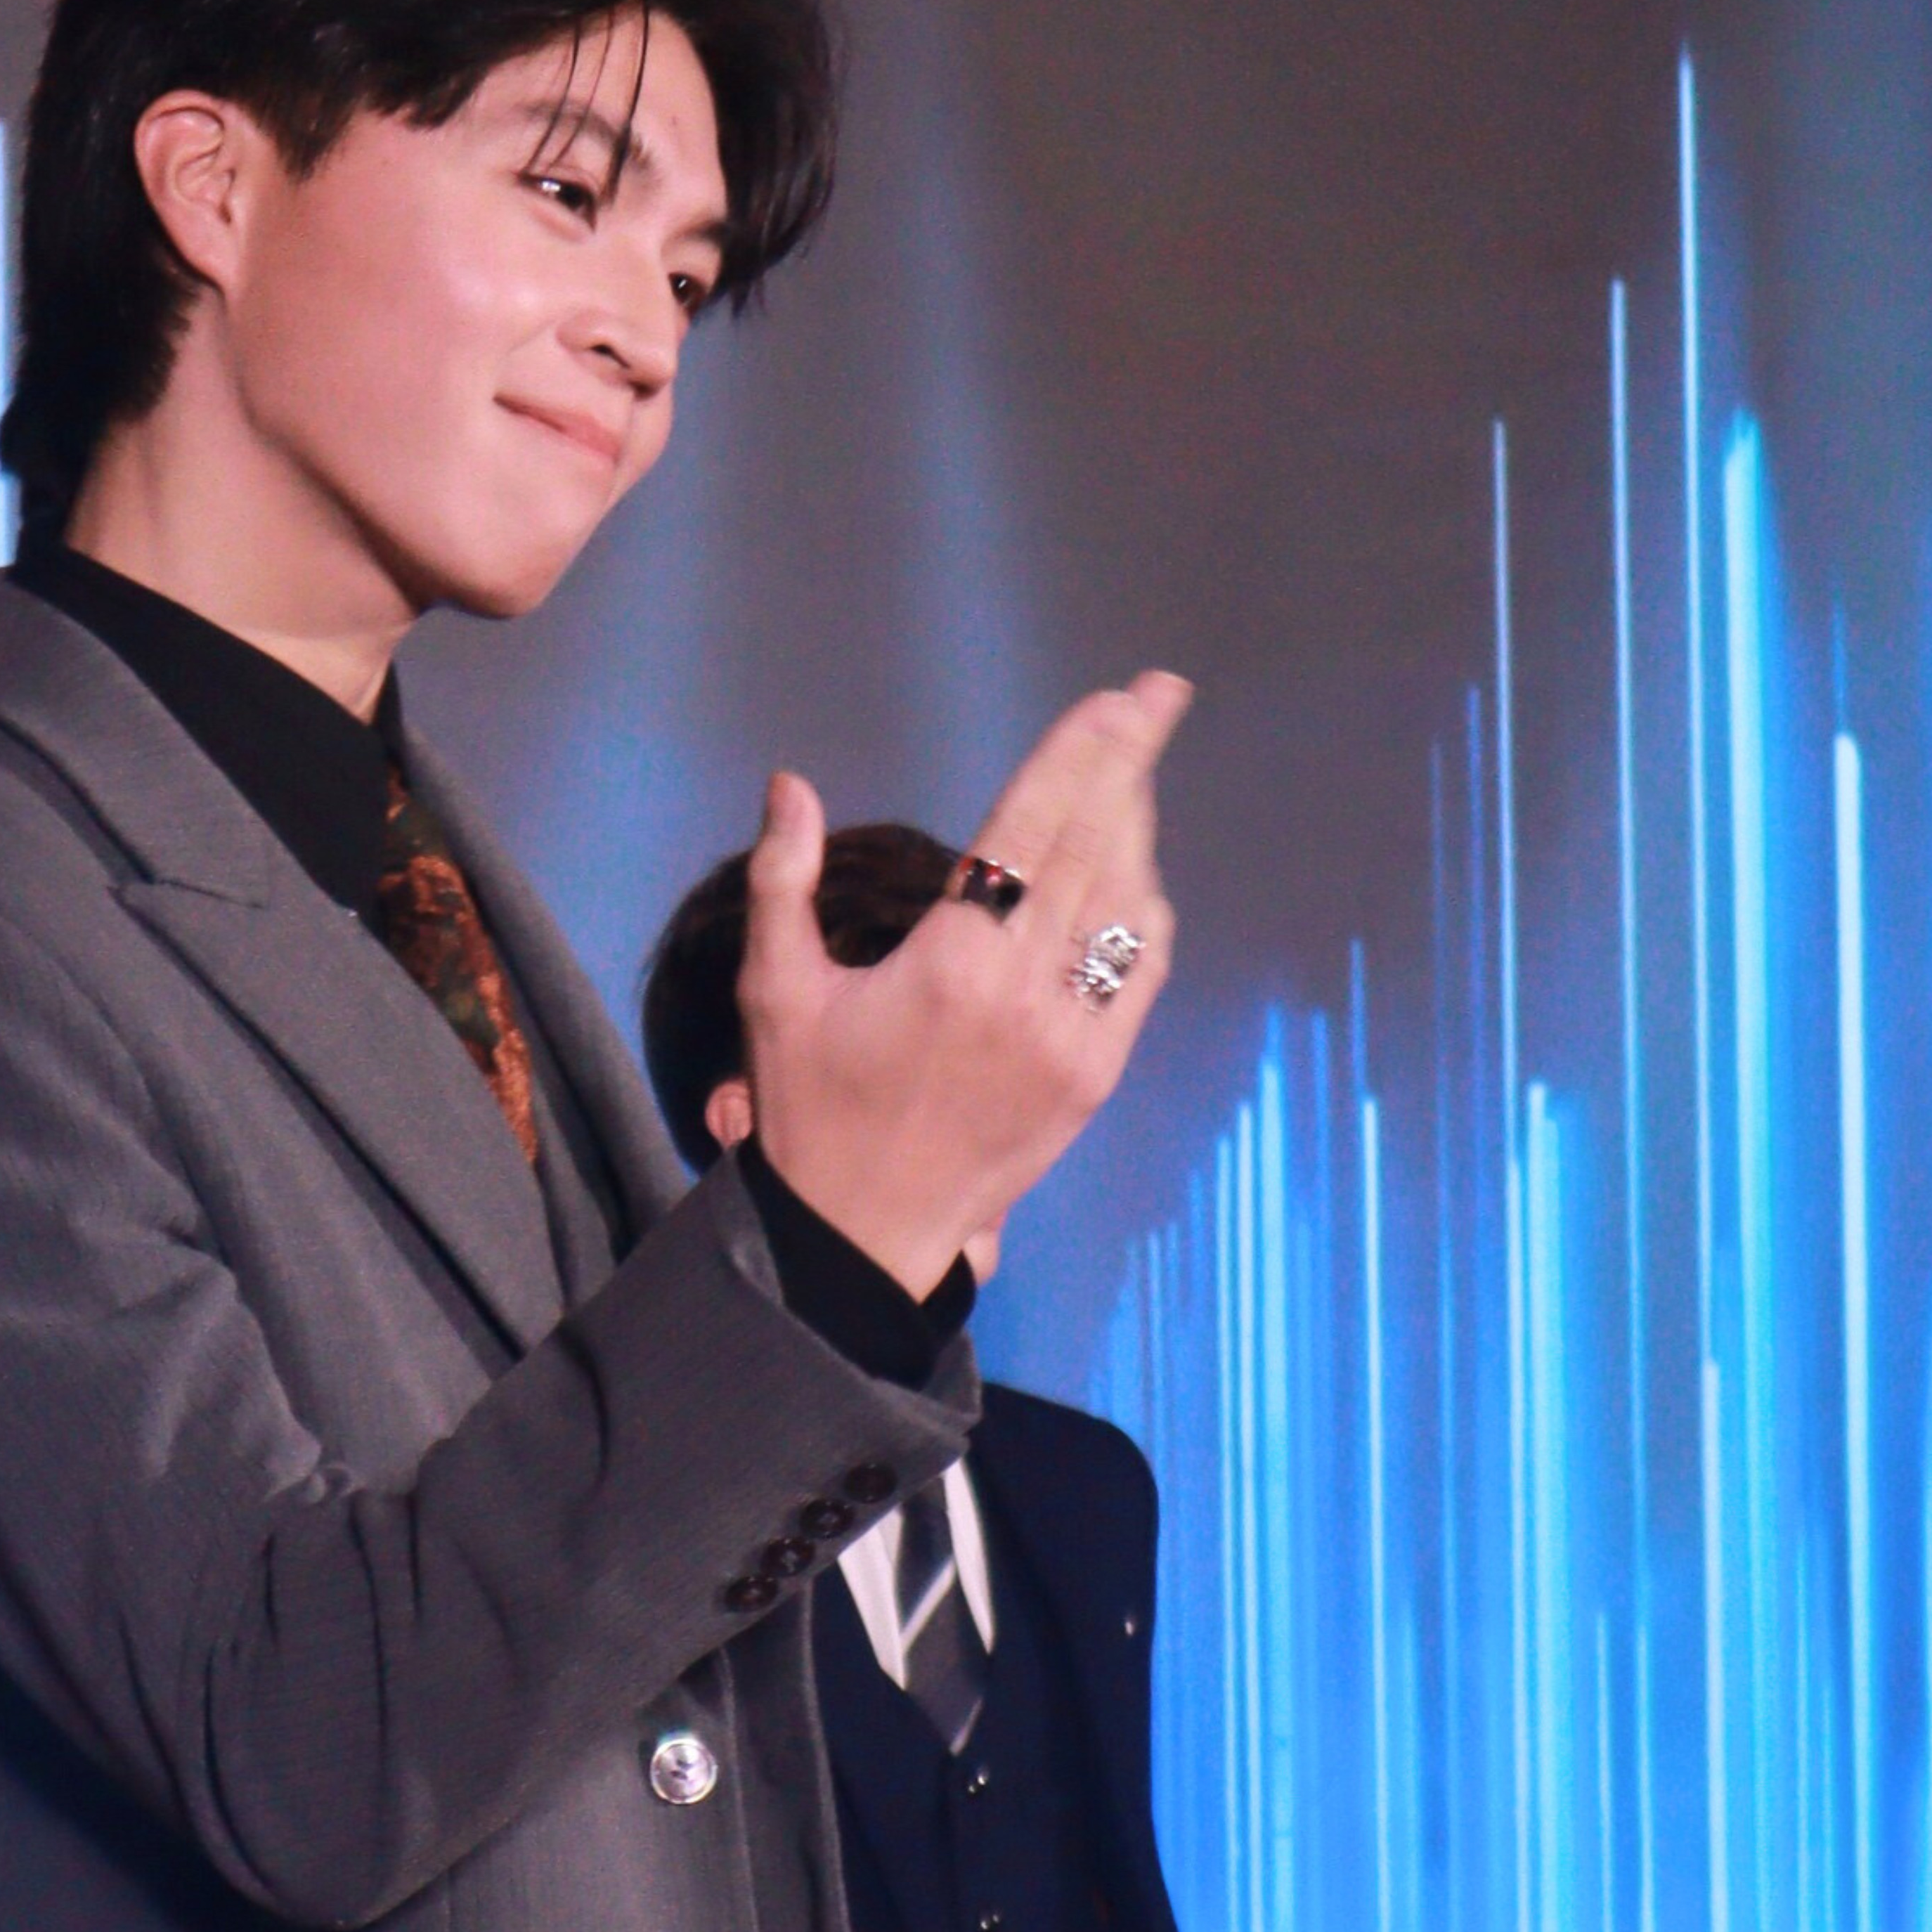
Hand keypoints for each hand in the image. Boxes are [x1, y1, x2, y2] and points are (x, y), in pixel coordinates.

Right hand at [736, 674, 1189, 1298]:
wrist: (862, 1235)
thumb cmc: (809, 1108)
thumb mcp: (774, 991)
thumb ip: (782, 880)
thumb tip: (790, 783)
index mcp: (950, 963)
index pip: (1030, 827)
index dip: (1076, 754)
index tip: (1113, 701)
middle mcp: (1026, 993)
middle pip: (1094, 847)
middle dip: (1128, 761)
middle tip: (1157, 696)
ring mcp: (1073, 1039)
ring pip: (1125, 905)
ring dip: (1136, 827)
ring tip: (1136, 768)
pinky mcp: (1094, 1077)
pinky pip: (1139, 973)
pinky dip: (1143, 912)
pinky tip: (1136, 874)